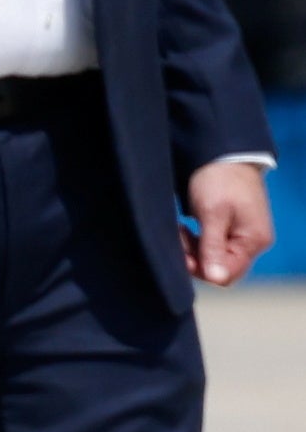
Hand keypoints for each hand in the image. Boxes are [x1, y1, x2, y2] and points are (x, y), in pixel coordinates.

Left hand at [181, 160, 273, 286]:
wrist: (222, 152)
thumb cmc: (219, 179)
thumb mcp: (212, 213)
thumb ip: (213, 246)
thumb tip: (216, 279)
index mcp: (252, 241)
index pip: (227, 273)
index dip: (202, 269)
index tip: (181, 254)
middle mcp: (251, 242)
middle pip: (220, 267)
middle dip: (195, 258)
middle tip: (178, 236)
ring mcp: (241, 234)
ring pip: (213, 256)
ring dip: (193, 248)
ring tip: (179, 229)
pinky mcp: (229, 227)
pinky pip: (212, 245)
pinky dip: (196, 240)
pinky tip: (184, 228)